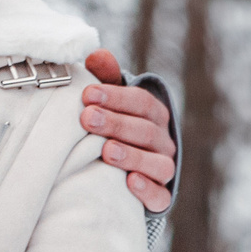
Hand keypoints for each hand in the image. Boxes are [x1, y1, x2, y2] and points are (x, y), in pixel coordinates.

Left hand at [82, 50, 175, 215]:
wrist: (126, 173)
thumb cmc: (115, 129)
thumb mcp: (110, 103)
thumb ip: (106, 79)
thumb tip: (97, 54)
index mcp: (153, 115)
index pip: (142, 102)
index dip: (116, 97)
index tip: (88, 93)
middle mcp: (163, 141)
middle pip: (145, 130)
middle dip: (116, 123)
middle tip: (88, 118)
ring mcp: (163, 170)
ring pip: (157, 163)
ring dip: (132, 155)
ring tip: (106, 151)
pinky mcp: (160, 197)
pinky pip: (160, 196)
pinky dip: (147, 190)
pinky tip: (129, 182)